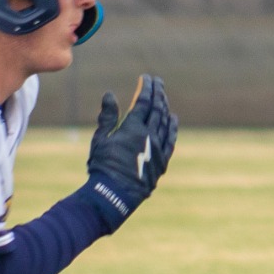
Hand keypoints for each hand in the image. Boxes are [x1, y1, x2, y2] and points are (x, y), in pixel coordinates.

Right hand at [81, 75, 177, 231]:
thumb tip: (109, 95)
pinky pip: (170, 140)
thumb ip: (107, 117)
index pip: (143, 101)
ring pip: (165, 122)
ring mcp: (158, 149)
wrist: (114, 195)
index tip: (146, 78)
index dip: (146, 88)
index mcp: (132, 128)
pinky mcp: (162, 161)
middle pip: (157, 108)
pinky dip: (172, 128)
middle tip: (158, 82)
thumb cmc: (103, 167)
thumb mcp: (100, 140)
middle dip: (158, 93)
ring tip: (163, 97)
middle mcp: (149, 135)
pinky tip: (172, 119)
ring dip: (165, 107)